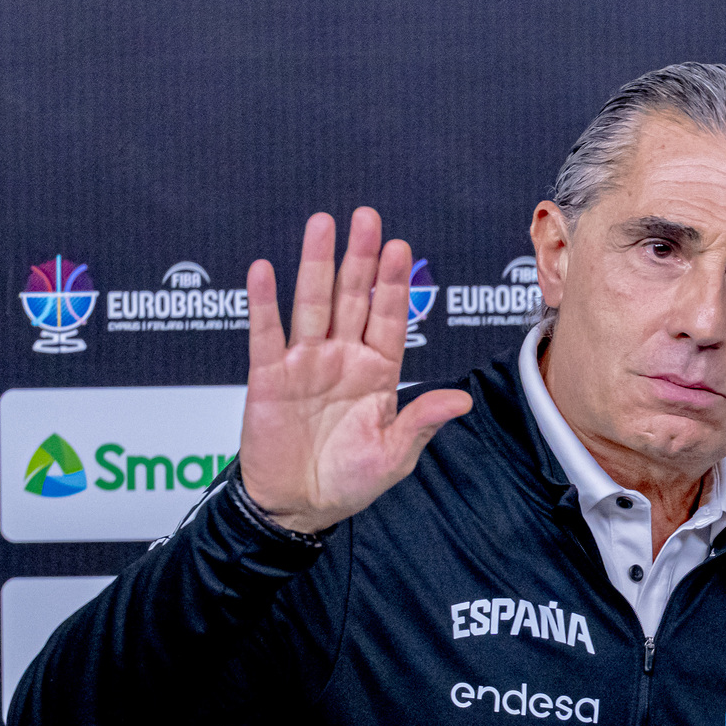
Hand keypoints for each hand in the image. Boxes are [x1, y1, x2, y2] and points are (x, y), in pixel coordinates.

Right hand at [238, 209, 472, 532]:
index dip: (393, 284)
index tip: (400, 248)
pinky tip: (264, 270)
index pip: (389, 318)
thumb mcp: (394, 456)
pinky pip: (266, 334)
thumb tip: (462, 401)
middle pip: (352, 298)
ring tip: (322, 225)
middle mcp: (343, 358)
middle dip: (360, 258)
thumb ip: (421, 423)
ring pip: (313, 304)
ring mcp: (305, 363)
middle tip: (366, 218)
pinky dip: (263, 303)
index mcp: (378, 372)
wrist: (298, 507)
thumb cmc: (349, 482)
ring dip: (316, 264)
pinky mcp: (269, 376)